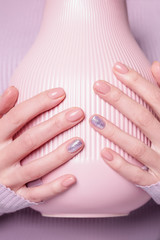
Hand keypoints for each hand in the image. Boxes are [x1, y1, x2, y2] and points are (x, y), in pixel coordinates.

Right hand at [0, 86, 84, 202]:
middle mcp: (1, 157)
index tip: (61, 93)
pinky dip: (54, 188)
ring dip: (58, 156)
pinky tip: (72, 179)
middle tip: (78, 114)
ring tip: (79, 143)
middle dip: (55, 126)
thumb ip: (0, 110)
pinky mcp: (16, 195)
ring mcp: (9, 178)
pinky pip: (36, 194)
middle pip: (30, 140)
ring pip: (35, 168)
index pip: (17, 117)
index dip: (38, 103)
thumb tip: (13, 90)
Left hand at [90, 61, 159, 186]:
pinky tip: (103, 153)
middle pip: (143, 118)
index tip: (117, 67)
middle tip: (98, 86)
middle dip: (120, 100)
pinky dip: (120, 165)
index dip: (137, 81)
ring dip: (115, 133)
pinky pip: (136, 175)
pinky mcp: (155, 181)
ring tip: (94, 119)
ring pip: (137, 147)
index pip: (156, 97)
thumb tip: (156, 65)